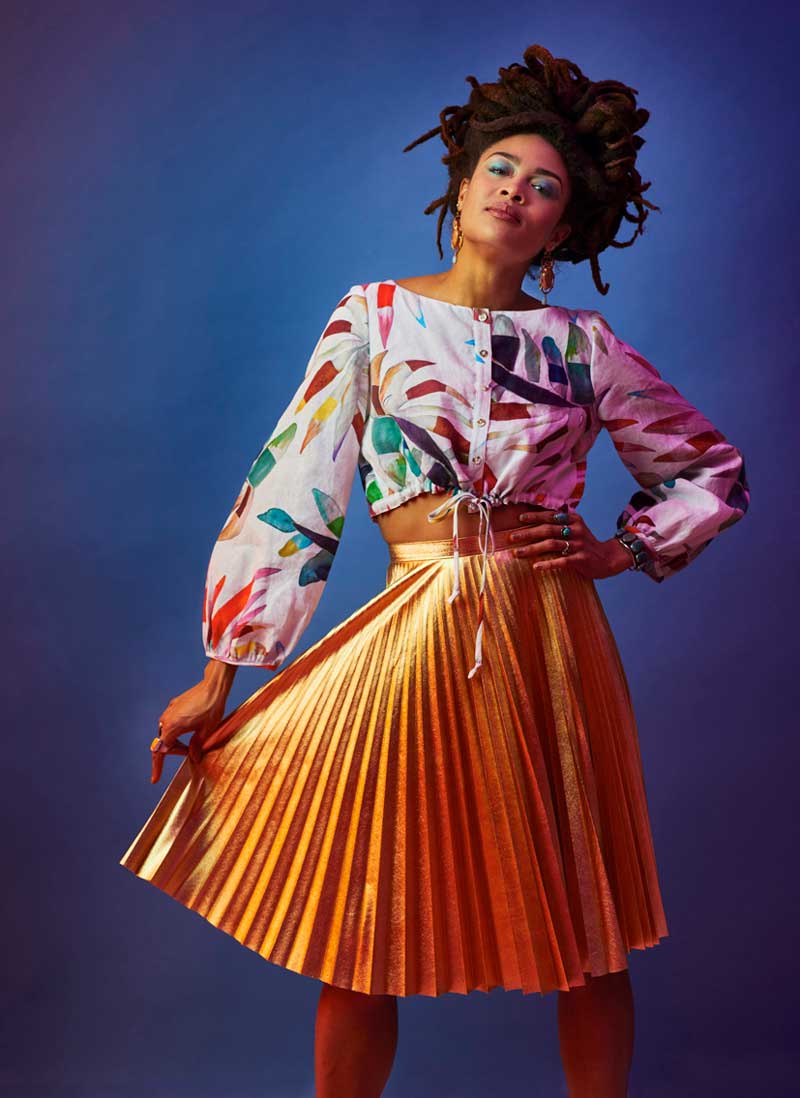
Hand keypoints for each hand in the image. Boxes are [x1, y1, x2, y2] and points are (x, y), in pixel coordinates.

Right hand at [151, 679, 228, 783]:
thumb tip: (193, 758)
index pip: (160, 751)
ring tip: (193, 741)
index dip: (157, 767)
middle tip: (191, 754)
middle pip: (164, 742)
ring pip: (167, 732)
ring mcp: (169, 710)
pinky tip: (191, 728)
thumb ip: (197, 747)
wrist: (213, 686)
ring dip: (176, 741)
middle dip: (175, 751)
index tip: (155, 779)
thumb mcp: (206, 731)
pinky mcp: (174, 705)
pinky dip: (177, 730)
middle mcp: (166, 719)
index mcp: (171, 728)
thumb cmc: (211, 707)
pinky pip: (171, 722)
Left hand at [509, 510, 632, 580]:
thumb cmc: (585, 544)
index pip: (550, 516)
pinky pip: (561, 561)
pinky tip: (536, 567)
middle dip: (527, 533)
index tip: (519, 519)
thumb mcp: (576, 528)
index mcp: (573, 520)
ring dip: (532, 549)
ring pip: (551, 545)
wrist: (608, 558)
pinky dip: (547, 564)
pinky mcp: (581, 559)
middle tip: (512, 537)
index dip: (534, 517)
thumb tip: (537, 517)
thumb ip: (561, 522)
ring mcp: (579, 545)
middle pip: (547, 530)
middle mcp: (576, 530)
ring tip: (517, 553)